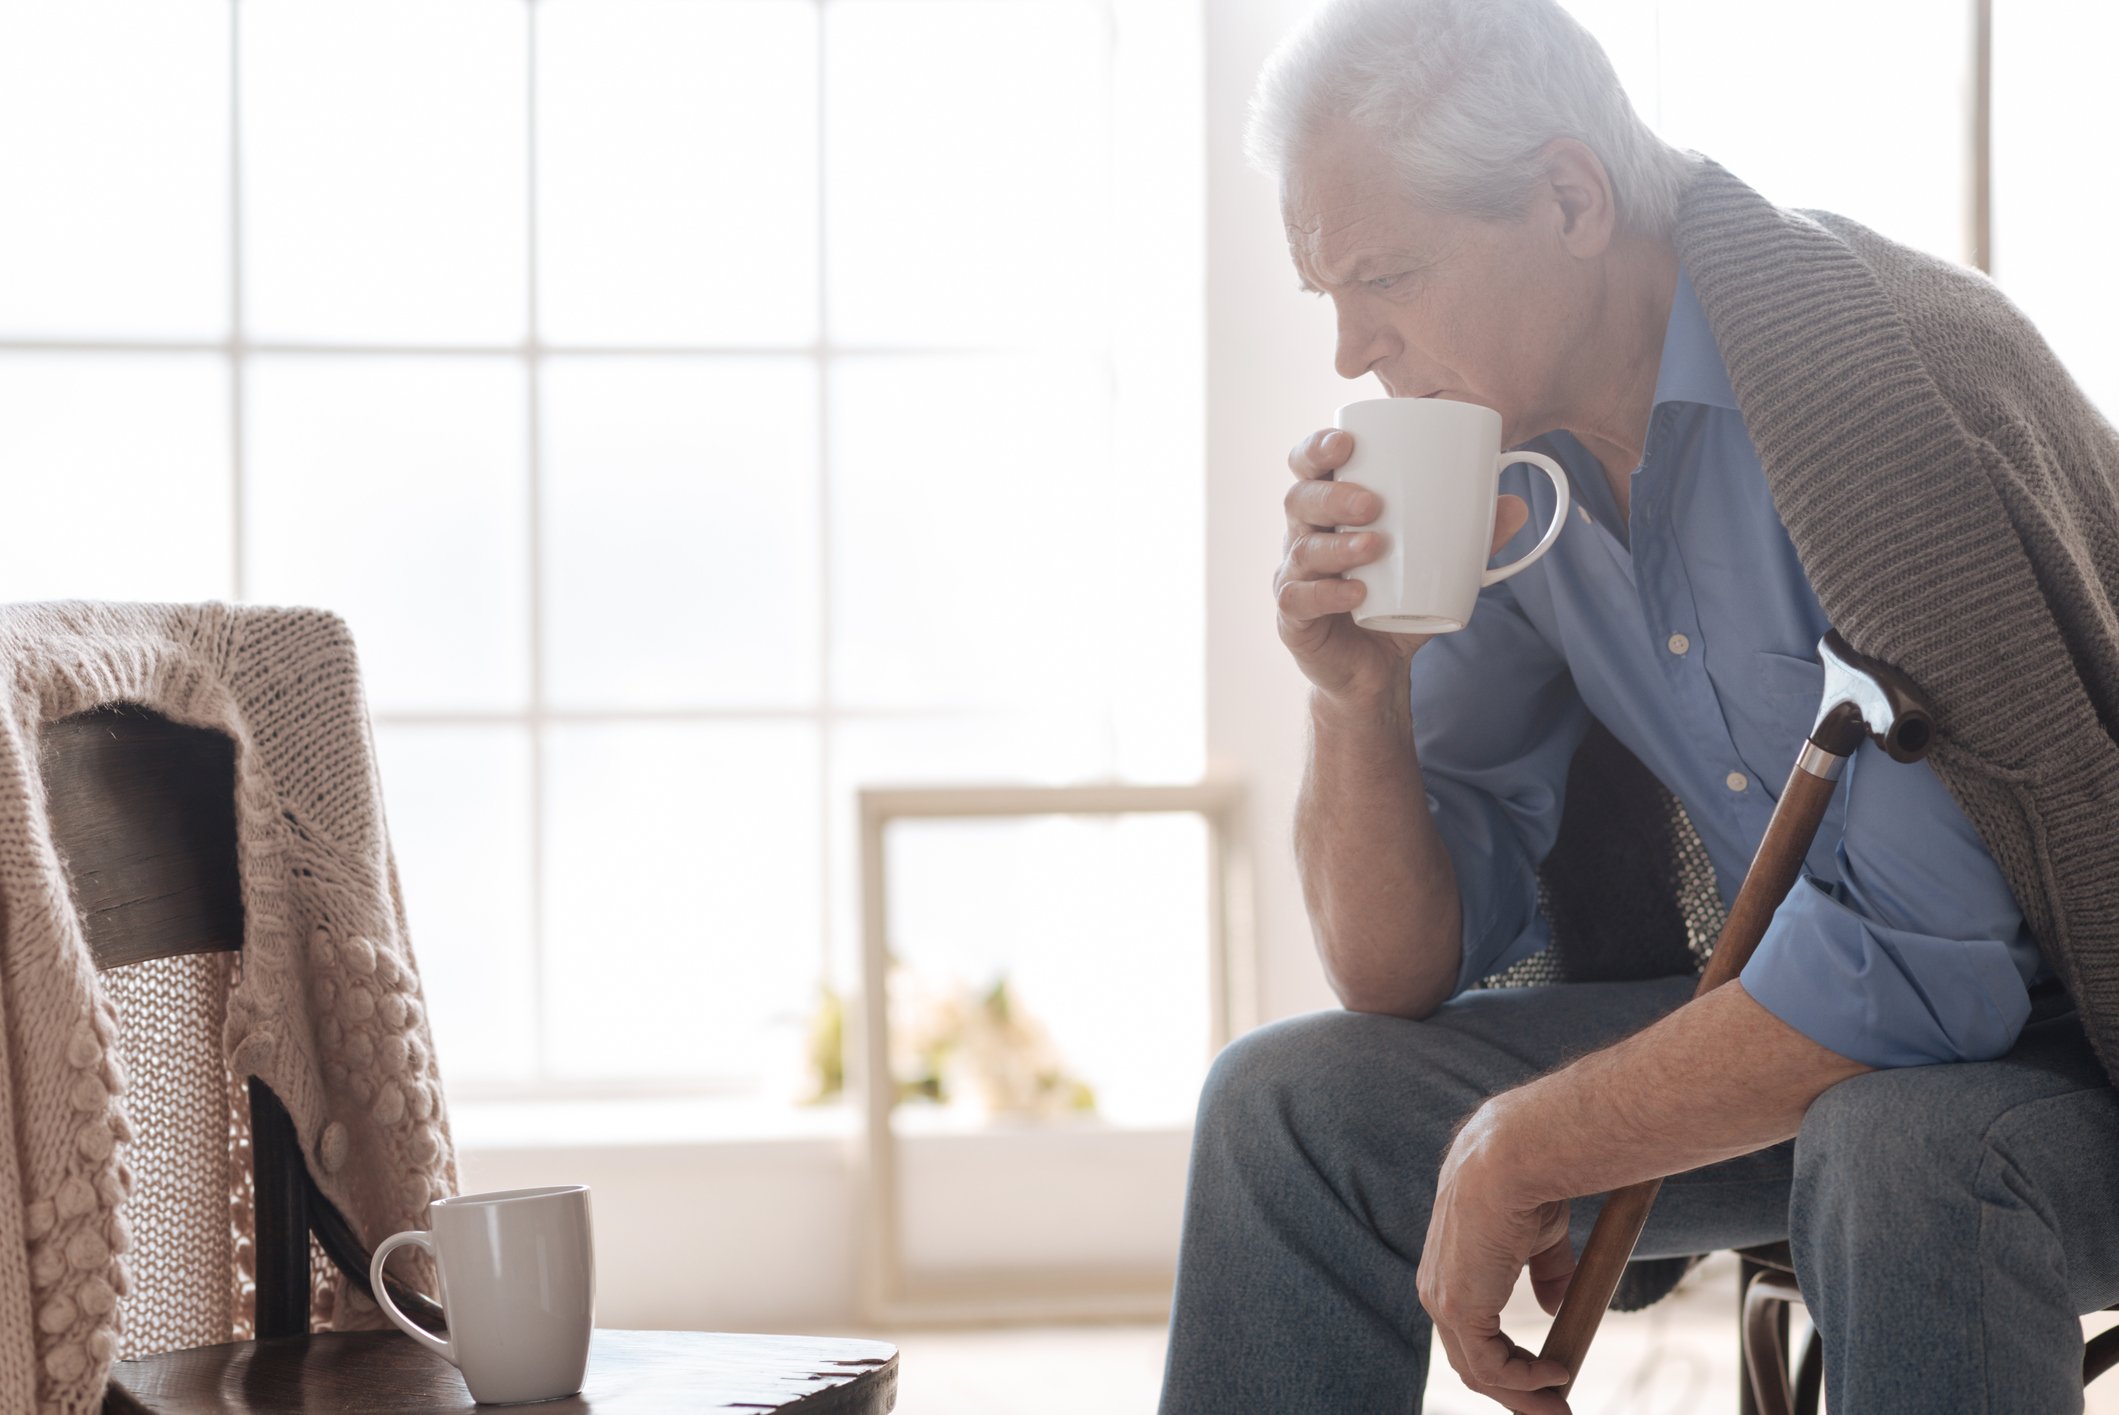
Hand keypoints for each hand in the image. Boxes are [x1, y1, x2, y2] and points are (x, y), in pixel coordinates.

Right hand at [1275, 427, 1529, 706]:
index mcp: (1330, 513)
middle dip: (1332, 495)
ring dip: (1337, 545)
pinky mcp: (1294, 620)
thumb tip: (1516, 504)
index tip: (1346, 442)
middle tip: (1371, 502)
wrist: (1374, 671)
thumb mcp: (1439, 568)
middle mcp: (1304, 539)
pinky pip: (1299, 600)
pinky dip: (1328, 594)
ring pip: (1301, 550)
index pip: (1308, 468)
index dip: (1317, 449)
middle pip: (1299, 501)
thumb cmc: (1396, 605)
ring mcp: (1295, 579)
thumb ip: (1473, 539)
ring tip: (1375, 544)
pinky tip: (1356, 592)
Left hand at [1417, 1102, 1576, 1413]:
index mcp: (1452, 1271)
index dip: (1508, 1360)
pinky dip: (1524, 1380)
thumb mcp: (1539, 1235)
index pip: (1471, 1332)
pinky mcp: (1460, 1309)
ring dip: (1523, 1395)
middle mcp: (1438, 1289)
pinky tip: (1555, 1374)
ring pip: (1480, 1370)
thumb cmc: (1529, 1183)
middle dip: (1516, 1390)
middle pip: (1472, 1359)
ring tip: (1559, 1406)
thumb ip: (1543, 1271)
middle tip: (1555, 1407)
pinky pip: (1491, 1366)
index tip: (1547, 1376)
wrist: (1515, 1159)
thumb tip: (1554, 1306)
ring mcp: (1444, 1301)